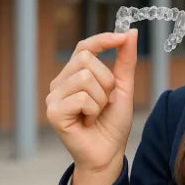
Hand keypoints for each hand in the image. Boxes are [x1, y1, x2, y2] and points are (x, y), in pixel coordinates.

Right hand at [45, 30, 137, 184]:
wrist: (109, 152)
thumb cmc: (113, 122)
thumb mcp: (123, 87)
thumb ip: (125, 61)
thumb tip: (130, 32)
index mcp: (74, 74)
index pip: (84, 46)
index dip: (103, 39)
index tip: (122, 37)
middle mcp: (60, 83)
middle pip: (87, 59)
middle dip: (107, 81)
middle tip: (105, 102)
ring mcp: (53, 97)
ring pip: (86, 78)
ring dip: (101, 98)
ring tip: (96, 113)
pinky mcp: (53, 112)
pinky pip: (82, 97)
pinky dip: (93, 110)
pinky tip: (88, 121)